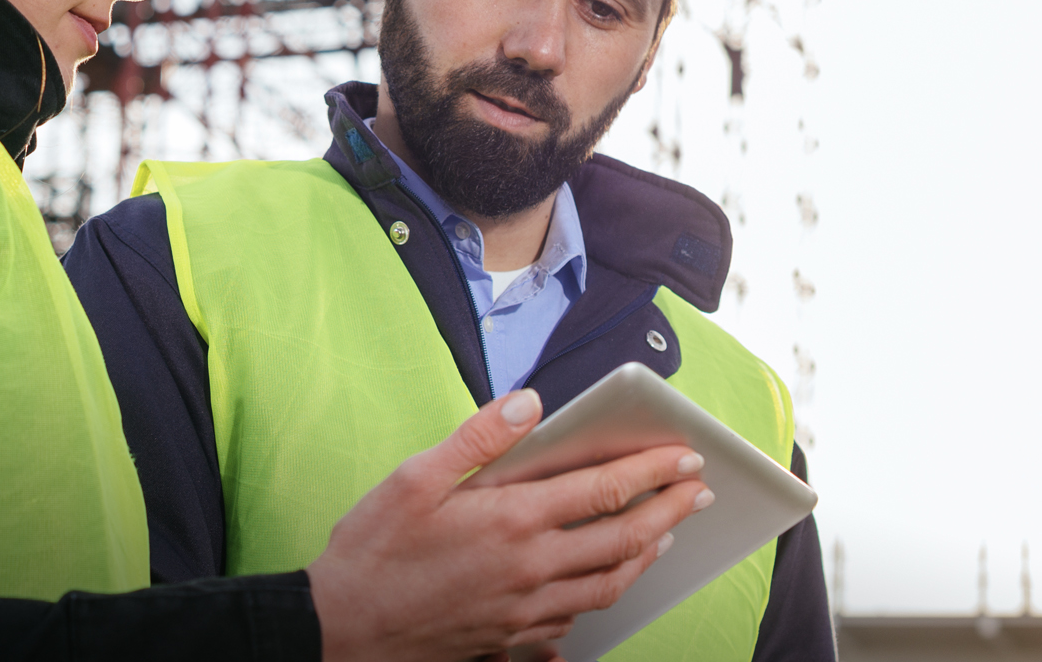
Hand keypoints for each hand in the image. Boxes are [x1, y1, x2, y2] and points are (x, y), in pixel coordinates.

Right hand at [305, 388, 713, 661]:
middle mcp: (531, 568)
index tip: (685, 456)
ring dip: (646, 556)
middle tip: (698, 493)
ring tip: (665, 536)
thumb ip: (478, 438)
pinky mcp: (512, 640)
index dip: (653, 470)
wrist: (342, 630)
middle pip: (625, 538)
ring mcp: (526, 610)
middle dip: (670, 511)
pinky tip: (602, 585)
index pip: (604, 489)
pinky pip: (575, 620)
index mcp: (511, 520)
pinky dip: (601, 596)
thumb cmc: (372, 550)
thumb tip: (530, 403)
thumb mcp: (414, 478)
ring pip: (610, 584)